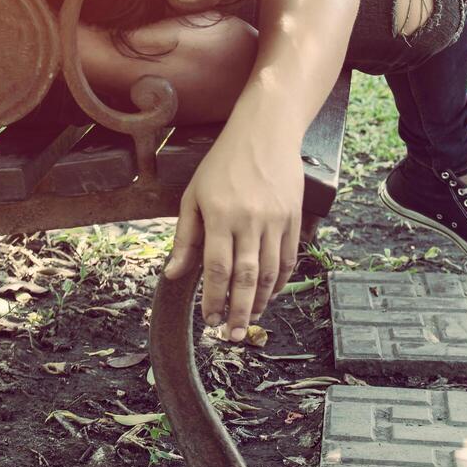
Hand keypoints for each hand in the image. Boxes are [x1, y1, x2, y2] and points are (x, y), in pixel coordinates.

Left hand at [163, 130, 303, 339]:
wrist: (265, 131)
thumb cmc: (222, 163)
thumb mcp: (194, 195)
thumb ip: (185, 238)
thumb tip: (173, 275)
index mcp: (220, 215)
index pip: (217, 269)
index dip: (214, 299)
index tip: (209, 320)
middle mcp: (249, 220)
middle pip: (246, 277)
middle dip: (239, 312)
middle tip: (233, 336)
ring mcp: (275, 219)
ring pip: (270, 272)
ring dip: (260, 302)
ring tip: (250, 320)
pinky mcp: (294, 217)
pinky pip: (289, 258)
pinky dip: (280, 281)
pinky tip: (269, 294)